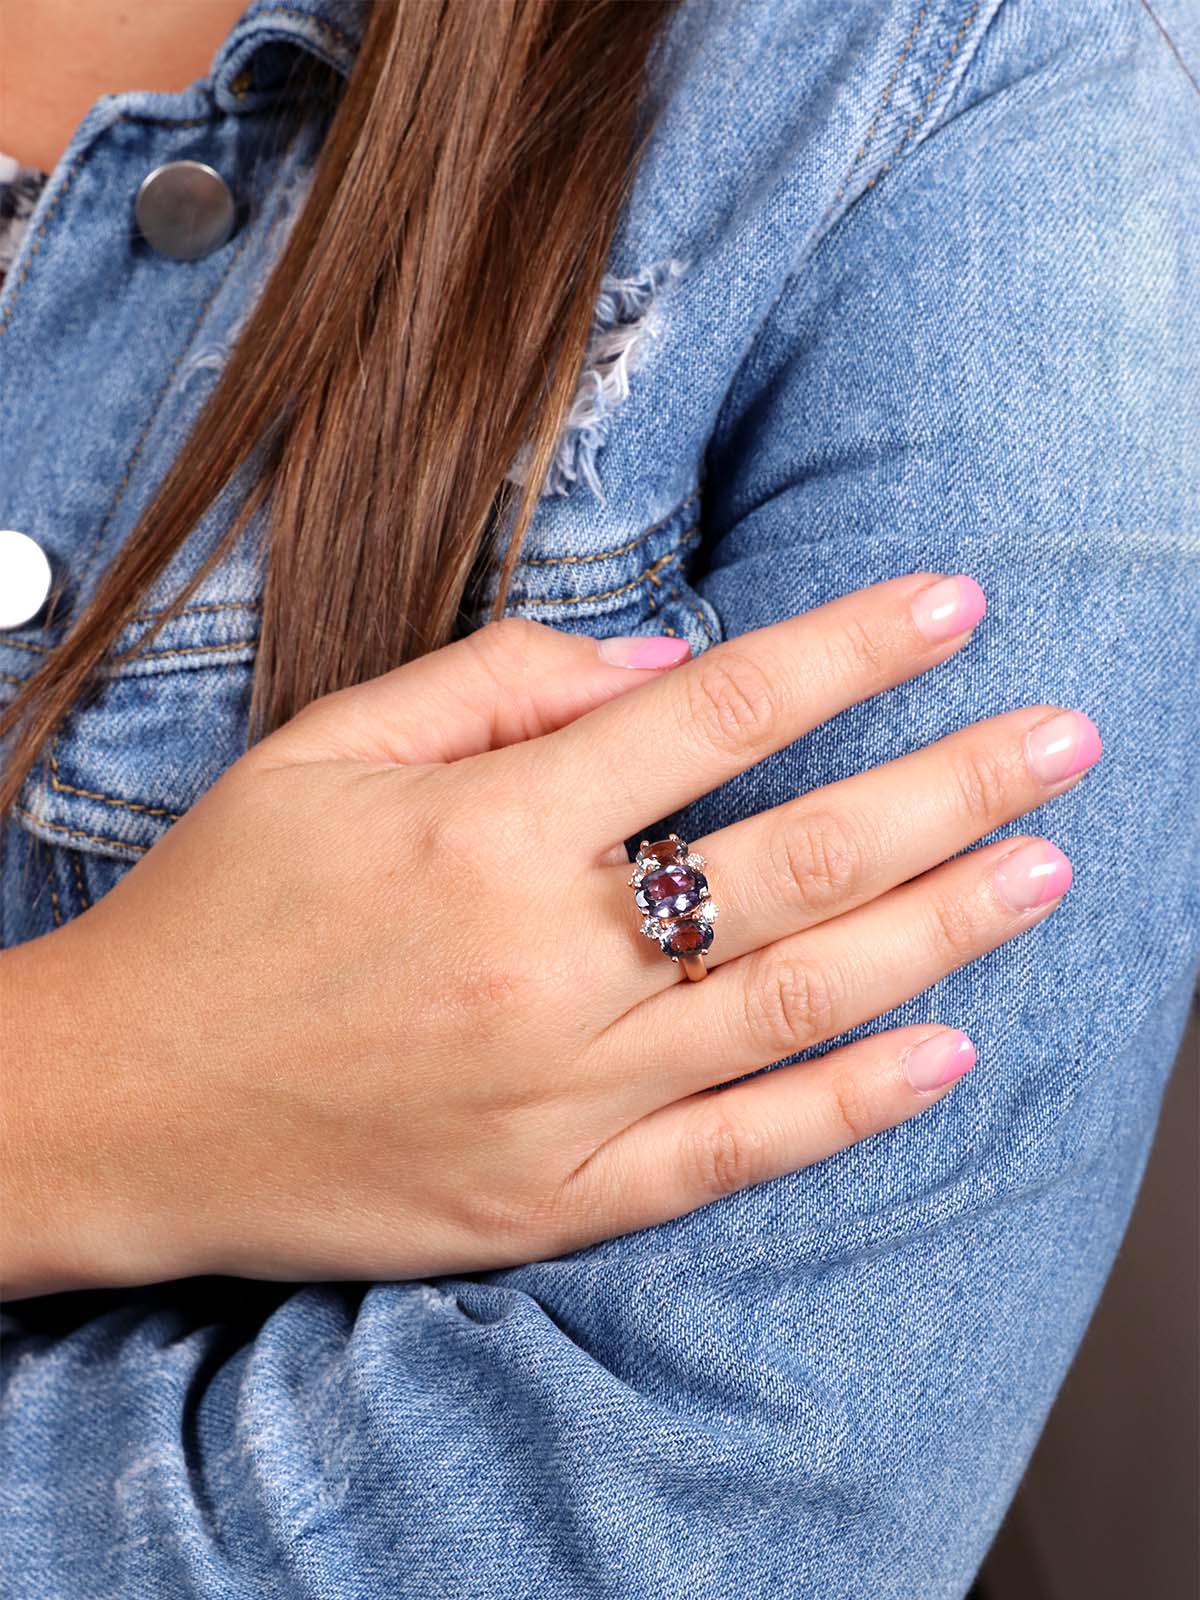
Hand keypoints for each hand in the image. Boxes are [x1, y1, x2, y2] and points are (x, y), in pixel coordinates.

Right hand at [1, 573, 1101, 1296]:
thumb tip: (666, 660)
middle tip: (1067, 739)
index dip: (853, 649)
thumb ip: (496, 685)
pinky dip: (850, 1104)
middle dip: (954, 784)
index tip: (954, 606)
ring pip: (797, 1000)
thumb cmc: (221, 911)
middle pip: (799, 855)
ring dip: (942, 928)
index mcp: (487, 831)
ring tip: (1046, 870)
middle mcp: (544, 960)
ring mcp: (560, 1093)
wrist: (120, 1106)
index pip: (719, 711)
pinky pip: (733, 1151)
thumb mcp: (324, 748)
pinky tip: (947, 1053)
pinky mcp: (551, 1198)